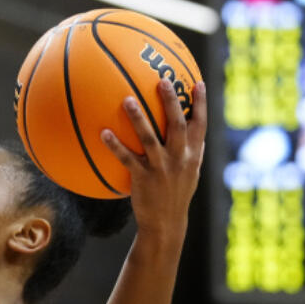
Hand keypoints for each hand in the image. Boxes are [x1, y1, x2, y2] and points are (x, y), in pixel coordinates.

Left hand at [102, 79, 205, 235]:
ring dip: (138, 118)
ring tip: (126, 99)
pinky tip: (104, 133)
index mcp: (193, 155)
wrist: (166, 223)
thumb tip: (191, 131)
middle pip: (177, 124)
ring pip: (149, 138)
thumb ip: (191, 151)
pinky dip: (115, 145)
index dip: (200, 104)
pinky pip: (127, 158)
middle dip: (171, 102)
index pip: (200, 125)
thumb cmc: (176, 194)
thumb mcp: (190, 173)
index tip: (198, 83)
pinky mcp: (143, 178)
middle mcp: (180, 158)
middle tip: (162, 81)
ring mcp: (161, 167)